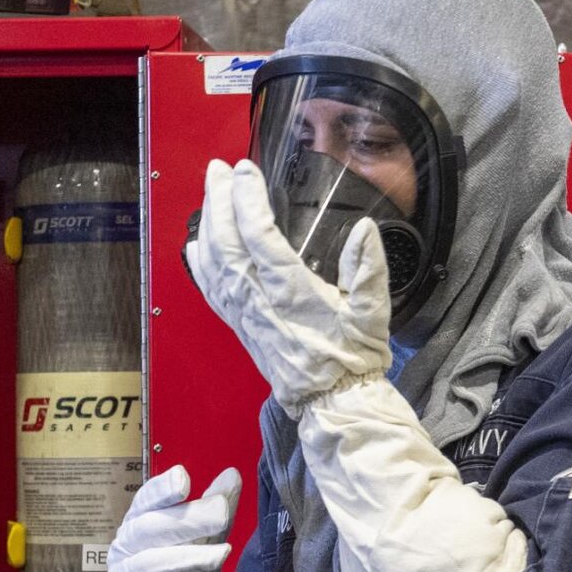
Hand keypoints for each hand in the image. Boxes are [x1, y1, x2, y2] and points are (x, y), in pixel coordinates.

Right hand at [106, 464, 236, 571]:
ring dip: (185, 558)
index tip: (183, 479)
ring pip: (145, 567)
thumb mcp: (208, 546)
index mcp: (138, 532)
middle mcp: (124, 557)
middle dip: (184, 520)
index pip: (143, 505)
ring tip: (221, 555)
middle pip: (145, 531)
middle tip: (221, 514)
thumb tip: (231, 475)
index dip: (160, 491)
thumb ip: (216, 514)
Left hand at [185, 158, 391, 417]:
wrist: (333, 401)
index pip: (259, 235)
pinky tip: (198, 242)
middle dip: (219, 200)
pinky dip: (200, 261)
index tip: (246, 170)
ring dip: (208, 223)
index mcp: (292, 293)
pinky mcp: (241, 326)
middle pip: (226, 242)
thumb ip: (368, 269)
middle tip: (219, 170)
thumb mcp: (373, 313)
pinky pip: (211, 289)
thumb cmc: (354, 359)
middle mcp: (261, 301)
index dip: (247, 198)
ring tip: (211, 193)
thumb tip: (365, 231)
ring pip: (213, 262)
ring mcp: (246, 314)